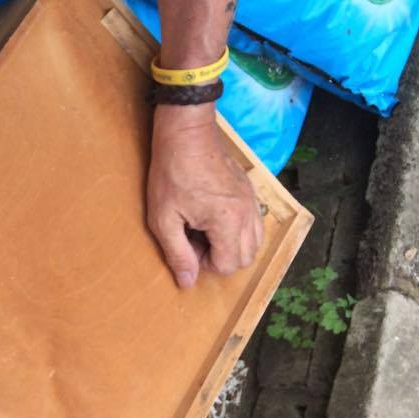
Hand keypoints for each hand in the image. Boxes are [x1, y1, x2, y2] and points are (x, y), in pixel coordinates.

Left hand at [147, 104, 262, 288]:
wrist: (186, 134)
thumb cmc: (171, 174)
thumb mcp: (163, 219)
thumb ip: (178, 254)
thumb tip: (188, 283)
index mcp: (228, 221)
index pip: (229, 265)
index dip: (205, 263)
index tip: (187, 245)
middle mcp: (248, 213)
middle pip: (247, 257)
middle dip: (221, 257)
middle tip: (194, 239)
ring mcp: (252, 200)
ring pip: (255, 242)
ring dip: (231, 245)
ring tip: (204, 229)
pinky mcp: (250, 192)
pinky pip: (254, 223)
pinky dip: (237, 229)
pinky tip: (213, 216)